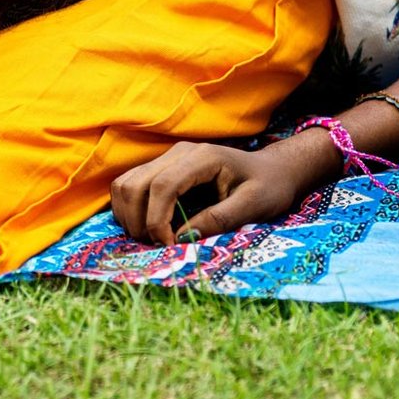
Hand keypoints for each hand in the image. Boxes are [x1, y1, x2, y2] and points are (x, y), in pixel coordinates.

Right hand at [110, 141, 307, 245]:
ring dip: (129, 215)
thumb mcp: (253, 206)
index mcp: (203, 157)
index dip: (156, 219)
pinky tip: (148, 227)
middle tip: (158, 246)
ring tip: (151, 238)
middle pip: (136, 183)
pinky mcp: (162, 168)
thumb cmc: (268, 187)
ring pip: (126, 183)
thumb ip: (219, 219)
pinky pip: (131, 185)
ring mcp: (168, 158)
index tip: (167, 245)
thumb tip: (181, 238)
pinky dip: (130, 209)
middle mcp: (179, 152)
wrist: (273, 170)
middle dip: (138, 221)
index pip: (163, 185)